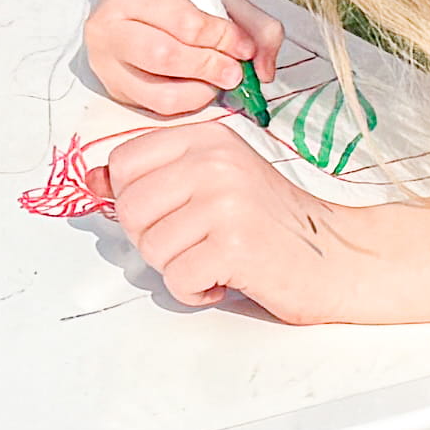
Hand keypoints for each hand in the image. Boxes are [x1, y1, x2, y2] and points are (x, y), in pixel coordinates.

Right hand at [86, 0, 255, 118]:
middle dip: (209, 68)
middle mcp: (108, 27)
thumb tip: (263, 70)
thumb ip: (253, 23)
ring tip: (216, 80)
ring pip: (157, 93)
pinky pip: (155, 109)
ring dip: (199, 92)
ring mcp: (106, 62)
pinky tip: (197, 87)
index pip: (184, 22)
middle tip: (234, 71)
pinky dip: (186, 103)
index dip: (223, 38)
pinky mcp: (113, 89)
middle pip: (164, 58)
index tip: (244, 46)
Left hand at [98, 110, 362, 317]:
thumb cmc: (274, 223)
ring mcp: (225, 202)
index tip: (167, 214)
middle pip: (130, 208)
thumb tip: (92, 182)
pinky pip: (177, 279)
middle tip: (194, 244)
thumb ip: (155, 178)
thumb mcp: (214, 183)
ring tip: (216, 259)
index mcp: (206, 138)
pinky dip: (196, 291)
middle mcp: (215, 162)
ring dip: (178, 267)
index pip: (123, 163)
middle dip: (153, 239)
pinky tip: (226, 278)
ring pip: (151, 248)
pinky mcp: (234, 246)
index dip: (133, 200)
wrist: (337, 256)